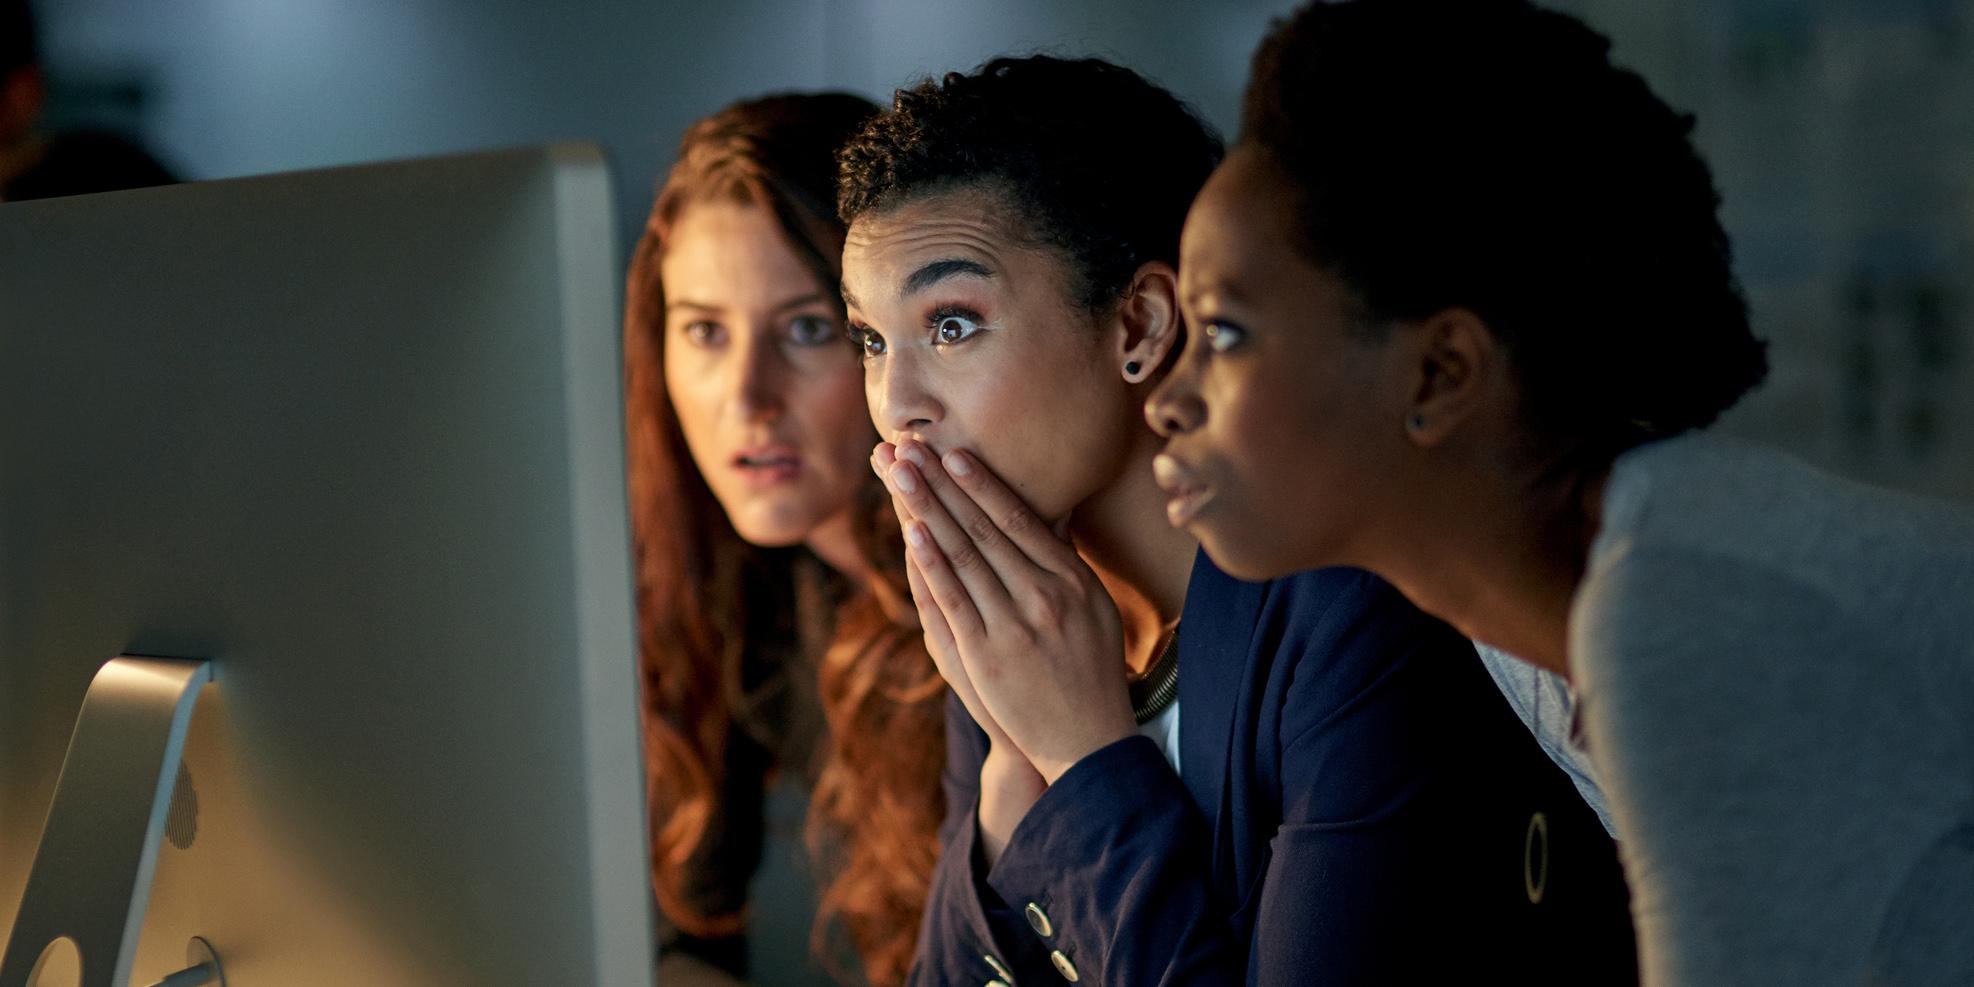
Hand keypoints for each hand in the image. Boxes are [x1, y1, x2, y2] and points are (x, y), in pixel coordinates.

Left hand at [876, 439, 1136, 783]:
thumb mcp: (1095, 608)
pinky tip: (912, 530)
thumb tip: (1052, 512)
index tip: (953, 450)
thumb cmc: (1091, 669)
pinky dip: (931, 562)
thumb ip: (1068, 560)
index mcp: (1072, 579)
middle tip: (909, 446)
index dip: (982, 483)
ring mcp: (1014, 624)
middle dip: (942, 483)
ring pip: (963, 554)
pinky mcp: (987, 654)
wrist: (1089, 740)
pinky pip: (952, 598)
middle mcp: (1045, 595)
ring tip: (899, 473)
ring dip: (927, 508)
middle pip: (983, 527)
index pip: (1019, 519)